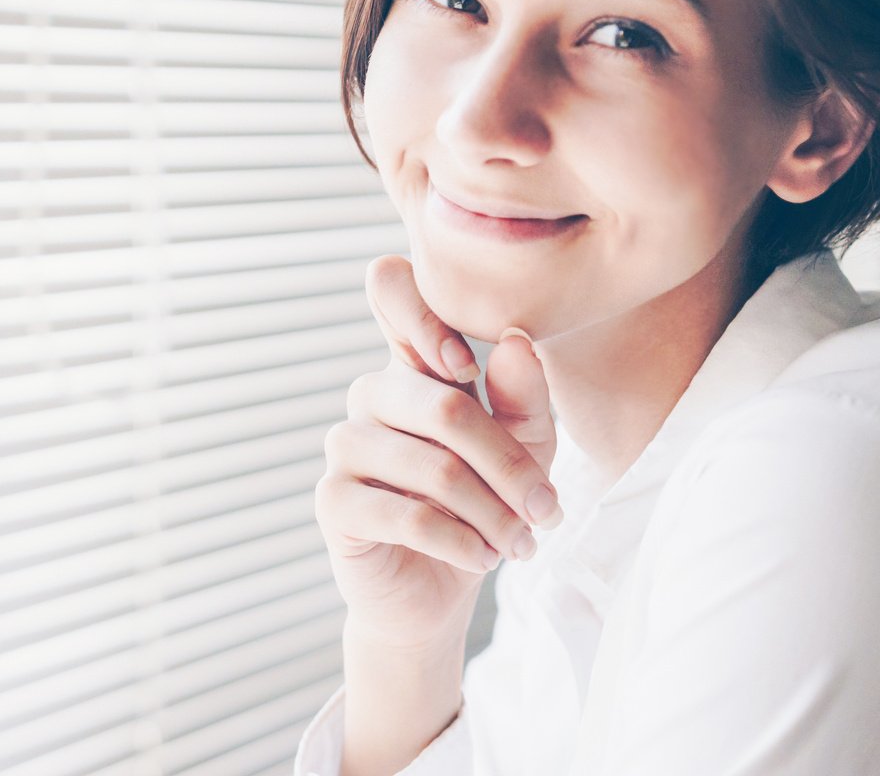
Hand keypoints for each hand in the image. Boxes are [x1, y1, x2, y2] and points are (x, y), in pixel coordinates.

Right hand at [313, 255, 561, 650]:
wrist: (435, 591)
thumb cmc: (480, 505)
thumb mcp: (524, 449)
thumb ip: (524, 396)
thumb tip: (517, 340)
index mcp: (412, 364)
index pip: (389, 288)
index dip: (426, 315)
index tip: (470, 370)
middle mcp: (370, 395)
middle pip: (443, 405)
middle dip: (508, 465)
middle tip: (546, 511)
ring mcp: (344, 445)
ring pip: (432, 466)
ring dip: (492, 513)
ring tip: (520, 544)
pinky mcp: (332, 501)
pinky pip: (407, 515)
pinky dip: (461, 541)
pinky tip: (483, 557)